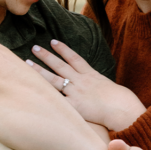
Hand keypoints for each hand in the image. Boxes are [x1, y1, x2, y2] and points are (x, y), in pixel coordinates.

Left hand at [26, 40, 145, 130]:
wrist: (122, 108)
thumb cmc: (120, 101)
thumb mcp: (108, 87)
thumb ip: (97, 84)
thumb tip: (94, 86)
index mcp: (90, 75)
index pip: (74, 58)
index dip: (63, 49)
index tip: (53, 41)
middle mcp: (80, 81)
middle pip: (59, 66)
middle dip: (46, 56)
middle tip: (34, 47)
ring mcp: (76, 92)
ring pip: (53, 79)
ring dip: (39, 70)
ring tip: (27, 63)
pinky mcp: (74, 105)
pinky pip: (56, 100)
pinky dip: (45, 96)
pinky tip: (33, 92)